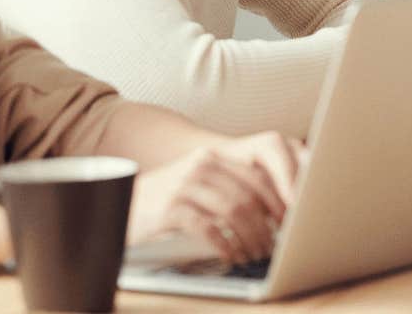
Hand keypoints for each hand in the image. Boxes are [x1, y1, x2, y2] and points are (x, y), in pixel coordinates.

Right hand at [128, 131, 305, 264]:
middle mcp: (201, 166)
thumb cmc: (167, 199)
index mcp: (213, 157)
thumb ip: (230, 186)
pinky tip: (231, 255)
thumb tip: (273, 209)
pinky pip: (208, 228)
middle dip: (267, 225)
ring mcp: (185, 185)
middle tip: (274, 245)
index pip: (258, 175)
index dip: (279, 200)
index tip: (291, 221)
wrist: (120, 203)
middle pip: (249, 195)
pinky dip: (225, 244)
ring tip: (255, 254)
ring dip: (249, 238)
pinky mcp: (171, 208)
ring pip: (233, 212)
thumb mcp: (199, 183)